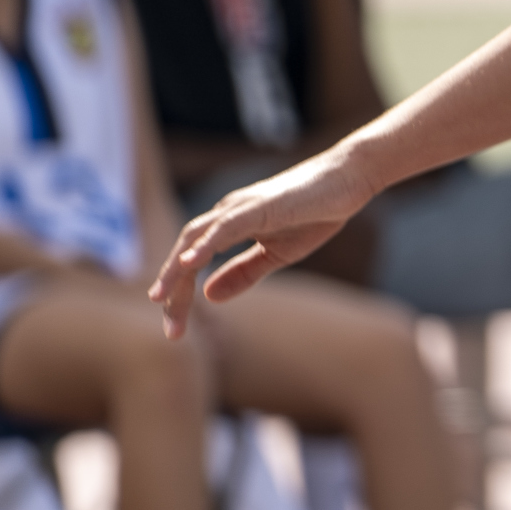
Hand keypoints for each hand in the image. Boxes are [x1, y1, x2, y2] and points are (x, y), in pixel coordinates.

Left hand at [148, 145, 377, 336]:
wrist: (349, 179)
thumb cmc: (316, 212)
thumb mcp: (277, 254)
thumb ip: (243, 273)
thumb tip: (208, 297)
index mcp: (229, 226)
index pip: (192, 262)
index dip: (181, 295)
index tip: (176, 329)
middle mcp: (226, 214)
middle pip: (185, 253)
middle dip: (173, 291)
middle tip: (172, 331)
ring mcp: (240, 207)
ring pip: (195, 238)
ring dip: (176, 270)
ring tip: (161, 299)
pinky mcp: (258, 206)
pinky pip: (224, 226)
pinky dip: (204, 244)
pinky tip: (190, 264)